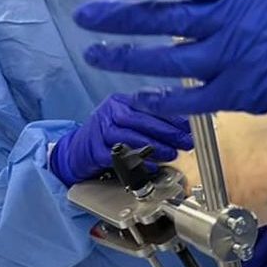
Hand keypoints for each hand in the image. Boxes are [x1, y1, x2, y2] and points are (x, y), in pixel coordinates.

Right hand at [47, 93, 194, 185]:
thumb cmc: (109, 135)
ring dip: (155, 147)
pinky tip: (151, 165)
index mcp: (121, 101)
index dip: (172, 115)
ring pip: (130, 136)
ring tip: (172, 154)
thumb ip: (152, 120)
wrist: (76, 152)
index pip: (150, 104)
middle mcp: (109, 112)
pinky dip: (137, 162)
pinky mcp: (94, 150)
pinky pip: (119, 156)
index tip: (189, 126)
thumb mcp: (128, 121)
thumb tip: (186, 126)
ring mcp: (100, 130)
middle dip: (167, 132)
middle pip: (141, 119)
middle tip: (185, 142)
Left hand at [75, 0, 266, 123]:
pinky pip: (188, 100)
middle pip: (164, 18)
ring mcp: (229, 61)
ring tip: (96, 54)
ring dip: (127, 57)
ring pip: (166, 60)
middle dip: (121, 16)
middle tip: (88, 15)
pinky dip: (160, 100)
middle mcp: (228, 25)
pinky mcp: (235, 95)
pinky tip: (136, 96)